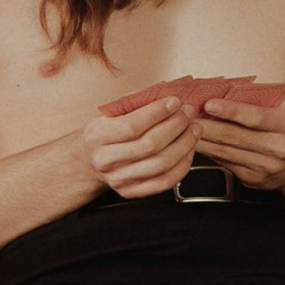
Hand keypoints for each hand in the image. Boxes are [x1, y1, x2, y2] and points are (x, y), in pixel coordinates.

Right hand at [81, 98, 202, 197]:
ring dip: (184, 144)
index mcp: (97, 136)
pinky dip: (183, 165)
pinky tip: (188, 150)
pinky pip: (165, 182)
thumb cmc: (107, 132)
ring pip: (161, 164)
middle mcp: (106, 161)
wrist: (91, 161)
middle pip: (150, 145)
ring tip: (194, 129)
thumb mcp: (113, 113)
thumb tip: (167, 91)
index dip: (157, 113)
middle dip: (176, 126)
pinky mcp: (133, 192)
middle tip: (188, 113)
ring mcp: (119, 180)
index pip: (132, 125)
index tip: (174, 101)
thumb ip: (136, 102)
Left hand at [194, 95, 284, 190]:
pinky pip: (226, 164)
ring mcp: (265, 167)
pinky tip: (198, 145)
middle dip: (206, 126)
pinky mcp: (253, 179)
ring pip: (226, 152)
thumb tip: (221, 96)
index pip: (255, 117)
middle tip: (186, 116)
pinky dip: (210, 154)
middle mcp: (277, 148)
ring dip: (202, 140)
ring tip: (186, 129)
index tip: (209, 104)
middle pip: (234, 136)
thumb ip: (256, 107)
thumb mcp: (281, 116)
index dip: (230, 111)